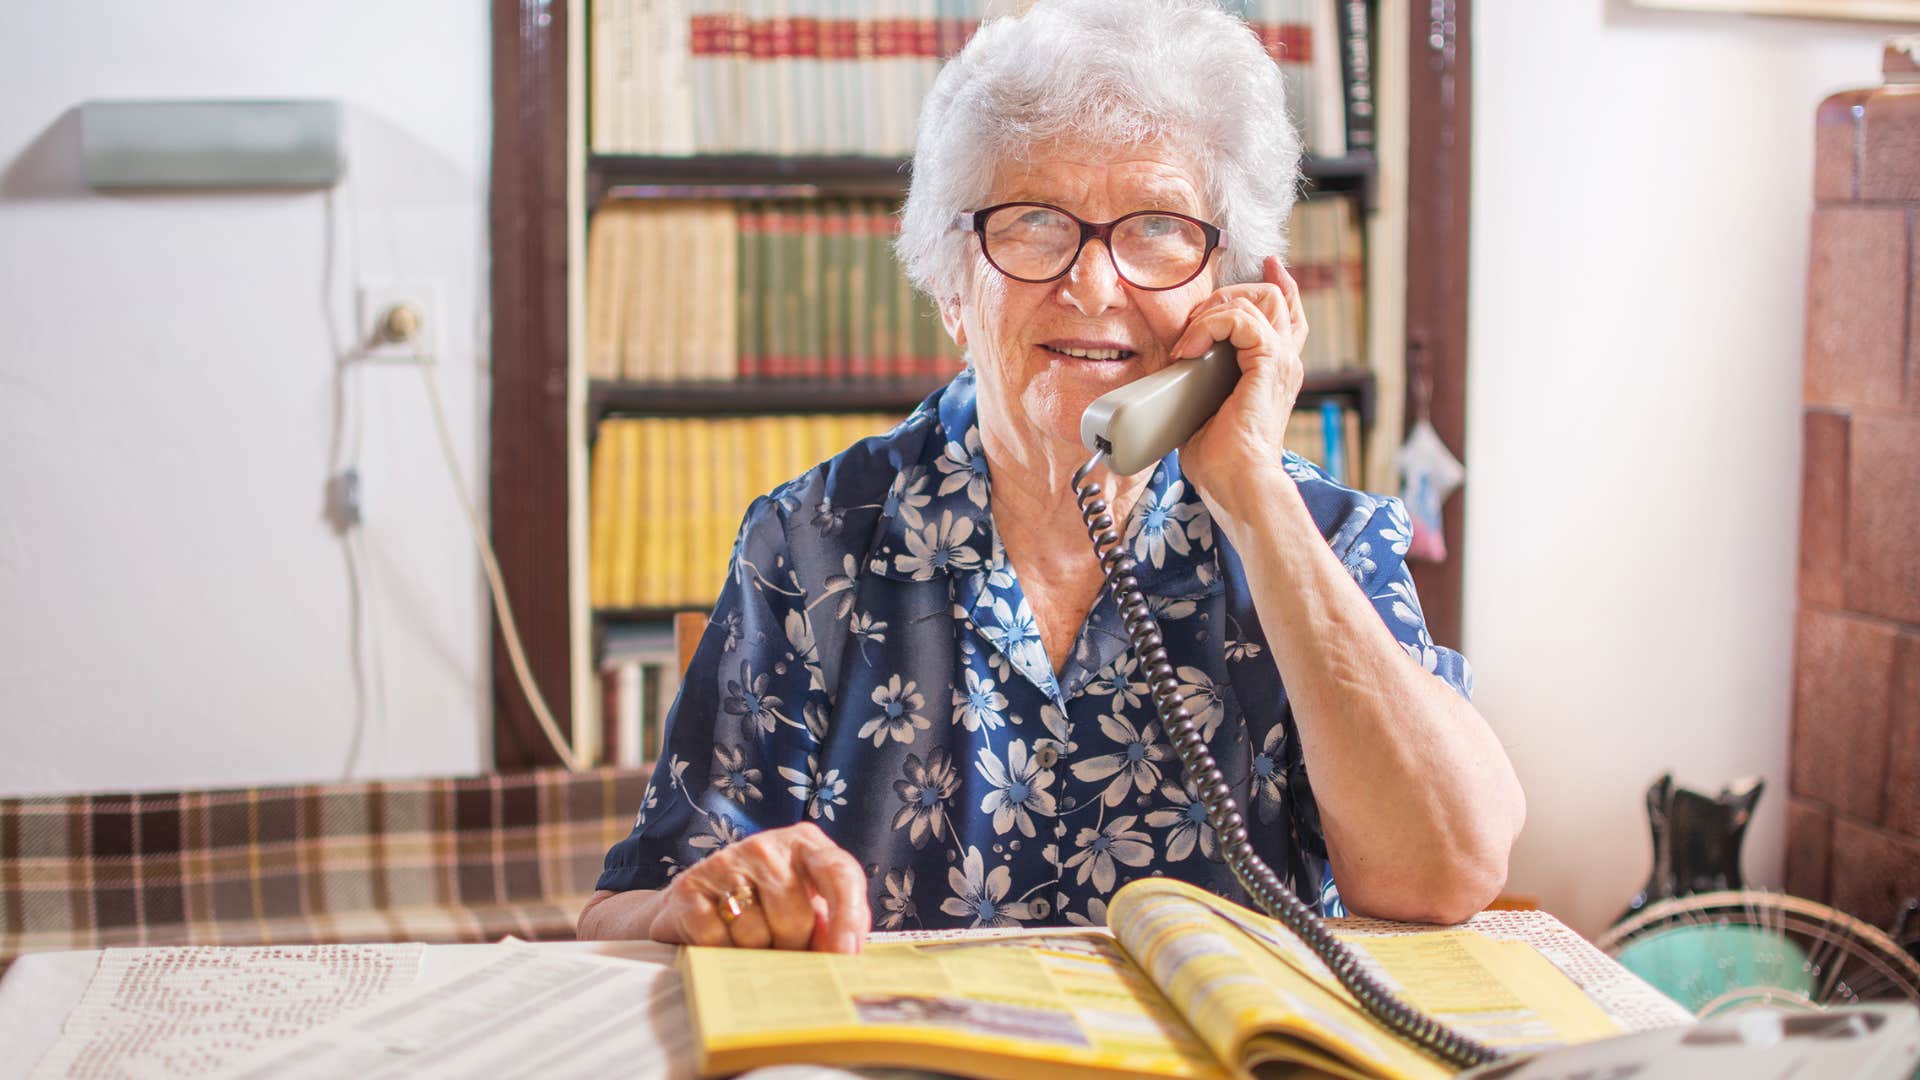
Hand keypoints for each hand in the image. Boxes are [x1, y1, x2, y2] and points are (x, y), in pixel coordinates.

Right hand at [646, 821, 870, 952]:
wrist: (695, 904)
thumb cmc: (766, 910)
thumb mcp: (805, 908)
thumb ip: (830, 925)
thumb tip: (844, 960)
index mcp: (806, 845)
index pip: (840, 873)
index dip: (848, 917)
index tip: (846, 956)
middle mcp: (766, 847)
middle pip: (795, 917)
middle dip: (792, 949)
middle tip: (781, 950)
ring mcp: (725, 862)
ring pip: (755, 934)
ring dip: (754, 954)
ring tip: (749, 944)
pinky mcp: (690, 887)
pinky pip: (717, 941)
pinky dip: (722, 955)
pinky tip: (721, 943)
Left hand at [1168, 255, 1307, 513]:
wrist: (1238, 483)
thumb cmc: (1219, 461)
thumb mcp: (1203, 411)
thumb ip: (1197, 386)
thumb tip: (1167, 377)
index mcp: (1274, 371)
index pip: (1287, 315)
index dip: (1280, 284)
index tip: (1268, 264)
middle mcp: (1286, 361)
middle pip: (1274, 296)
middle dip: (1229, 295)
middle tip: (1195, 322)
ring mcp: (1281, 360)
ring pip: (1260, 298)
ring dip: (1214, 310)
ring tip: (1188, 343)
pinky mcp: (1268, 362)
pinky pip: (1240, 319)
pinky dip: (1208, 326)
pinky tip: (1188, 351)